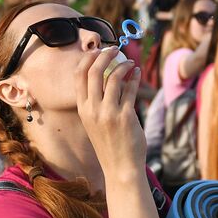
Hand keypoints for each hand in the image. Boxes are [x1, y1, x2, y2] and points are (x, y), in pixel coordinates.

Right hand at [74, 46, 143, 179]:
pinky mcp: (125, 117)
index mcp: (82, 109)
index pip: (79, 76)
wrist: (120, 168)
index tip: (98, 50)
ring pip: (114, 77)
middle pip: (94, 71)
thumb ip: (97, 102)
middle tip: (115, 50)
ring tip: (131, 63)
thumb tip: (107, 77)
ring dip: (124, 66)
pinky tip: (137, 73)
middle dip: (105, 55)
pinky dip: (135, 78)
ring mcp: (108, 113)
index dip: (88, 58)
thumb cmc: (109, 144)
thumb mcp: (94, 123)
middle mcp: (92, 109)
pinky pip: (130, 89)